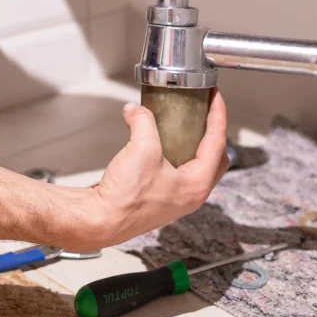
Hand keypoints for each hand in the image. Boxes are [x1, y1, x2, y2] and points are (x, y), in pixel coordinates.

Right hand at [78, 91, 227, 249]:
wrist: (98, 220)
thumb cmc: (125, 199)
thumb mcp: (142, 148)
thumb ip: (144, 121)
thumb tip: (136, 110)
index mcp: (196, 185)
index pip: (217, 142)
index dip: (218, 114)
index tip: (215, 96)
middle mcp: (189, 194)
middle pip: (214, 157)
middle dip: (213, 132)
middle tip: (206, 111)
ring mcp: (174, 197)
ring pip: (195, 164)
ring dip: (193, 142)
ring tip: (185, 122)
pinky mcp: (157, 196)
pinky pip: (174, 169)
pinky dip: (173, 151)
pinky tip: (157, 139)